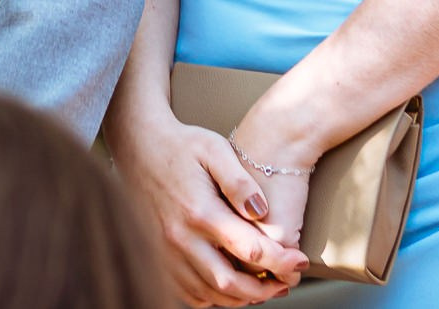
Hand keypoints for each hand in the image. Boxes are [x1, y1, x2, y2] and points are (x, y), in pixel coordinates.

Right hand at [106, 111, 307, 305]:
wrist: (138, 147)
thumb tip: (262, 212)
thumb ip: (239, 181)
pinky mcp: (158, 259)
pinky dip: (213, 298)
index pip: (249, 250)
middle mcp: (180, 239)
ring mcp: (166, 254)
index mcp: (200, 212)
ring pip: (208, 294)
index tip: (300, 261)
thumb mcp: (214, 148)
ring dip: (241, 298)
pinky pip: (188, 294)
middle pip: (229, 283)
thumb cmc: (182, 146)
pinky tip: (230, 286)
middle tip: (287, 283)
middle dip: (264, 289)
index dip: (281, 261)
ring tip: (264, 288)